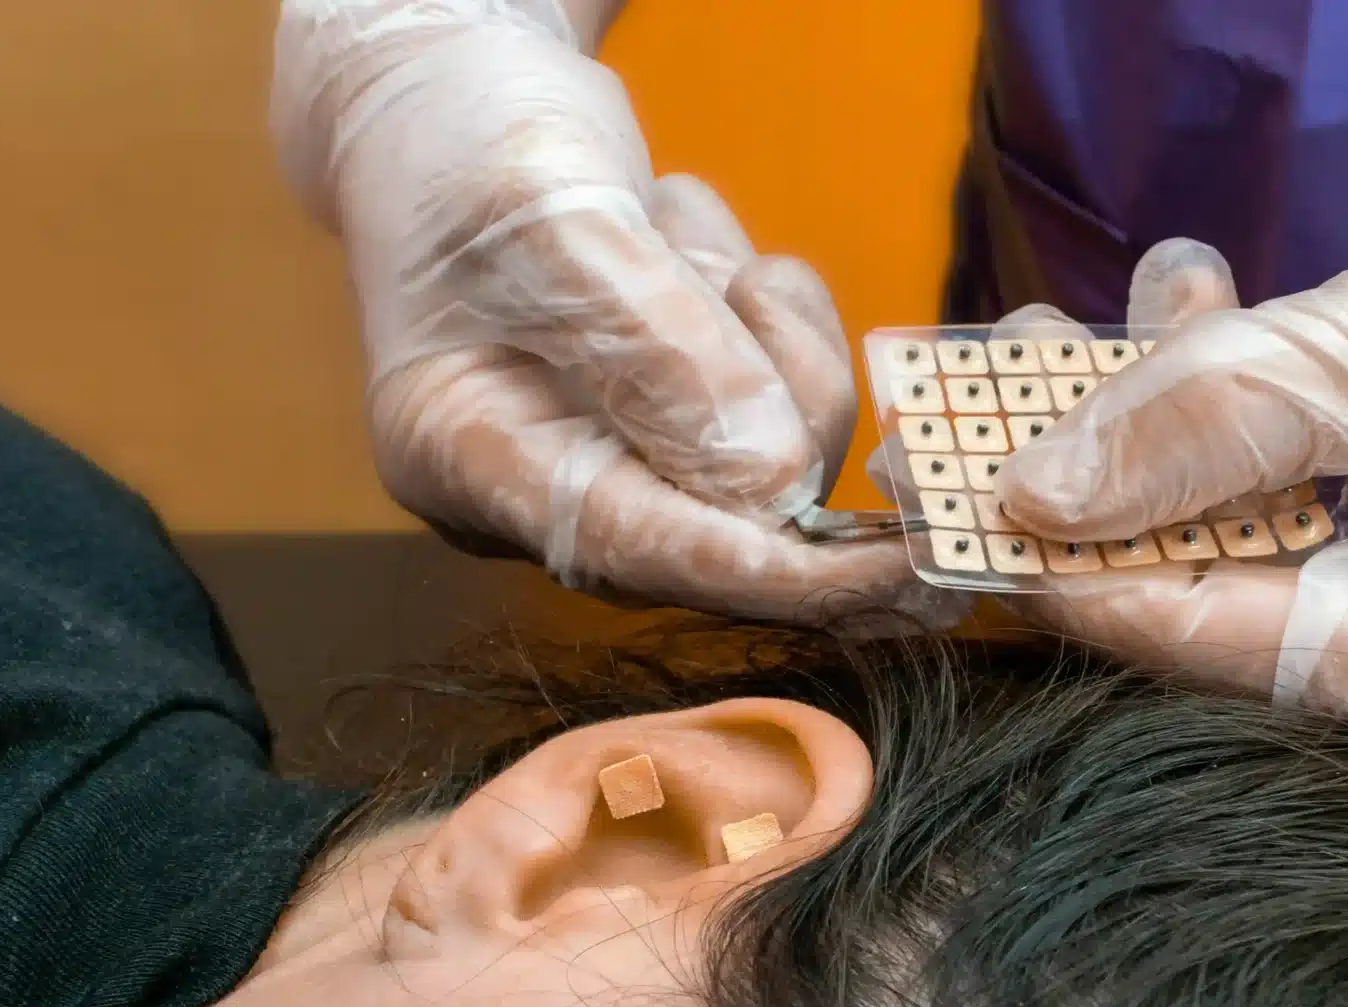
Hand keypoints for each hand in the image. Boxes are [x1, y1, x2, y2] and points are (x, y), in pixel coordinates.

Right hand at [272, 2, 932, 623]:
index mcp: (469, 459)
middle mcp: (538, 488)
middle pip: (724, 513)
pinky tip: (682, 241)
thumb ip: (659, 348)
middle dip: (770, 390)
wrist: (447, 94)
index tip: (900, 568)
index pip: (639, 549)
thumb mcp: (552, 220)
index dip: (771, 571)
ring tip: (678, 231)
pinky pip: (778, 396)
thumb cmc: (467, 143)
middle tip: (740, 281)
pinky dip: (761, 309)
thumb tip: (772, 476)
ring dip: (762, 328)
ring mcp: (606, 459)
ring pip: (773, 448)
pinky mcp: (666, 423)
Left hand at [997, 199, 1347, 851]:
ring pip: (1258, 660)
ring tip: (1075, 365)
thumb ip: (1222, 414)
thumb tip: (1033, 493)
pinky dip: (1240, 552)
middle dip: (1109, 524)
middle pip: (1229, 673)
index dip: (1092, 579)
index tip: (972, 516)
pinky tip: (1175, 431)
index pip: (1239, 652)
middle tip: (991, 419)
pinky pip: (1313, 664)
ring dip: (1162, 515)